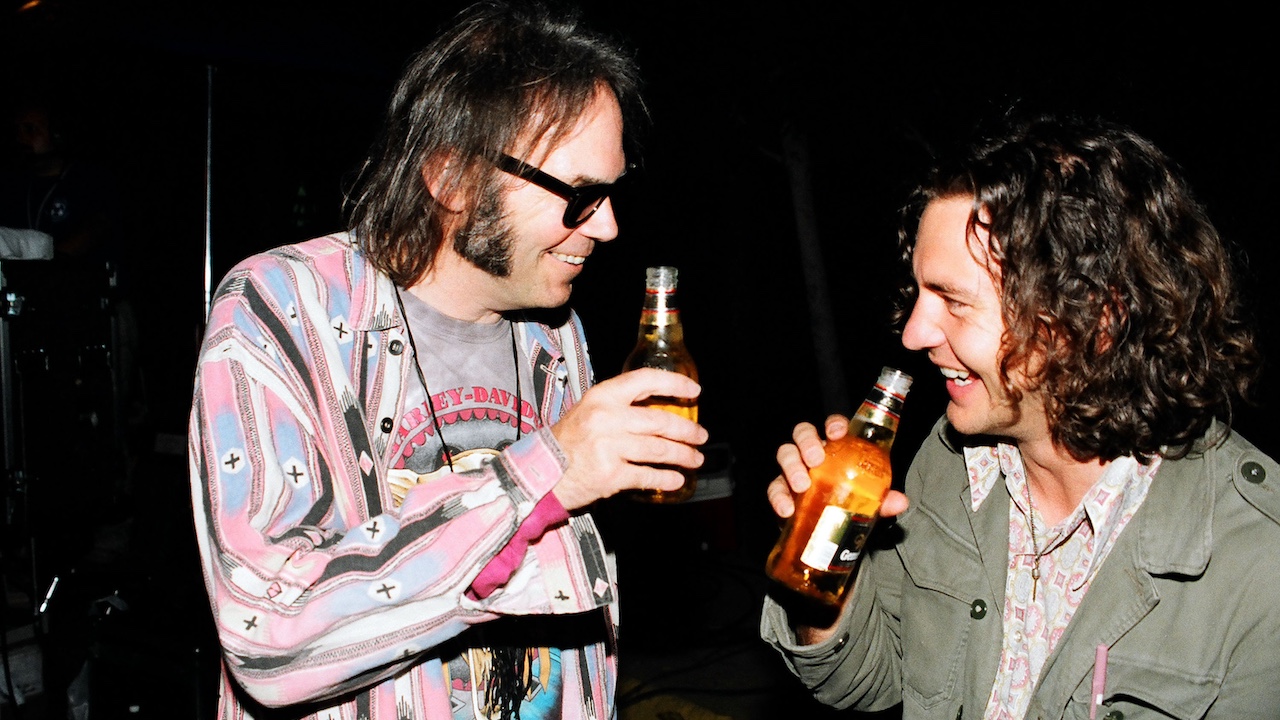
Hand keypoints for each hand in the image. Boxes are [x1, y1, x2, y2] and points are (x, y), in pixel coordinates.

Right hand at [550, 368, 706, 509]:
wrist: (541, 473)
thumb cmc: (567, 441)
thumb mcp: (588, 411)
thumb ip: (619, 406)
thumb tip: (660, 408)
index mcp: (602, 396)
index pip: (645, 380)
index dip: (674, 383)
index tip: (694, 391)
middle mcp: (606, 418)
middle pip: (660, 421)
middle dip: (687, 430)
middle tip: (700, 436)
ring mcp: (608, 447)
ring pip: (659, 450)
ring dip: (683, 456)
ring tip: (694, 459)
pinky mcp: (610, 475)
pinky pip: (648, 476)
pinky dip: (666, 479)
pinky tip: (676, 480)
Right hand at [766, 414, 908, 519]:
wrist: (828, 535)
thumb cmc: (848, 505)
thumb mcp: (868, 502)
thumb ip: (882, 499)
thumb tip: (899, 502)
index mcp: (836, 451)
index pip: (834, 428)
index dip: (834, 425)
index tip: (837, 433)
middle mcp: (813, 455)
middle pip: (803, 433)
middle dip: (807, 442)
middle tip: (815, 460)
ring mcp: (794, 471)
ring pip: (786, 454)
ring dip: (791, 466)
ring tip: (801, 485)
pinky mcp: (781, 492)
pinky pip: (774, 489)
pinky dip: (778, 498)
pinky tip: (787, 510)